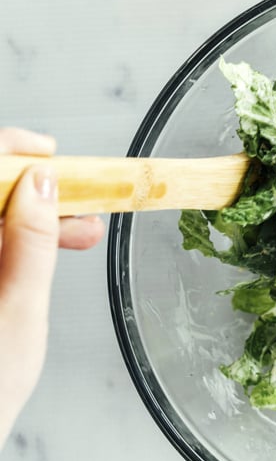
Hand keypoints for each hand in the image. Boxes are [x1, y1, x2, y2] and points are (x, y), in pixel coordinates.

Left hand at [0, 128, 103, 447]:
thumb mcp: (17, 311)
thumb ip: (29, 240)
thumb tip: (42, 183)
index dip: (9, 150)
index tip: (51, 155)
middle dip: (31, 189)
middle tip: (80, 204)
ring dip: (30, 216)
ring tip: (80, 233)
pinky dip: (18, 240)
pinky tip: (49, 251)